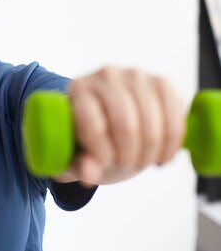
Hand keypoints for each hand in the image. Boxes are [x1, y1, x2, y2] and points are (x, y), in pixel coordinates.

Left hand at [59, 67, 184, 184]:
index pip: (93, 126)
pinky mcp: (162, 82)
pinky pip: (174, 119)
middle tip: (124, 166)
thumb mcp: (77, 154)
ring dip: (149, 153)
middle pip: (126, 126)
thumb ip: (81, 165)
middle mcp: (105, 75)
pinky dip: (170, 145)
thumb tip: (90, 175)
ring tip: (140, 161)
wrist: (109, 117)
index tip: (105, 164)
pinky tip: (160, 157)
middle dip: (128, 156)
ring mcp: (135, 75)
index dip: (103, 154)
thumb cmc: (88, 138)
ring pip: (152, 125)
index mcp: (78, 89)